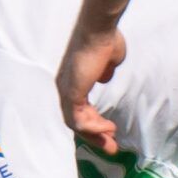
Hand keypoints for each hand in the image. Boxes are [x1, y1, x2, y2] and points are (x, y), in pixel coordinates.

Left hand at [56, 26, 126, 150]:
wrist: (99, 30)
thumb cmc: (105, 40)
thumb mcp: (108, 61)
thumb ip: (105, 72)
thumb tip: (104, 78)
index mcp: (73, 80)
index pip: (79, 108)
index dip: (95, 121)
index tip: (110, 130)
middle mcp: (65, 87)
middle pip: (76, 119)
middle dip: (95, 135)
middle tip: (111, 146)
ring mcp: (66, 90)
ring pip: (76, 123)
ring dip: (94, 135)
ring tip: (111, 142)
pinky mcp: (71, 92)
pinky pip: (77, 119)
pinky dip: (92, 127)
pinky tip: (107, 129)